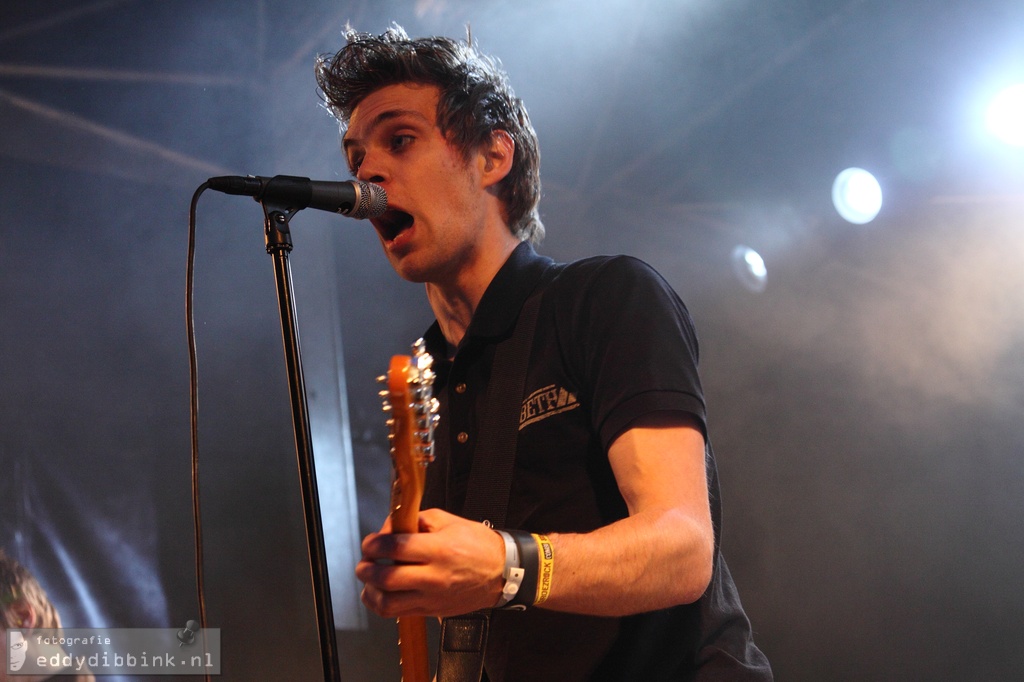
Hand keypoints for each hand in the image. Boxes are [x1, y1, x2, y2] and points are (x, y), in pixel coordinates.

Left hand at [355, 508, 505, 617]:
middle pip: (386, 578)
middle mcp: (434, 577)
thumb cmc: (478, 545)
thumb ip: (417, 520)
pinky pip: (397, 613)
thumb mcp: (449, 521)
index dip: (374, 544)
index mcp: (439, 550)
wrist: (503, 573)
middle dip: (366, 568)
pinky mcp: (431, 611)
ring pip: (387, 603)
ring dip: (370, 591)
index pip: (395, 547)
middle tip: (364, 561)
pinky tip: (379, 592)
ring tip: (368, 579)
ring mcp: (432, 598)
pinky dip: (381, 604)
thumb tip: (390, 528)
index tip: (370, 543)